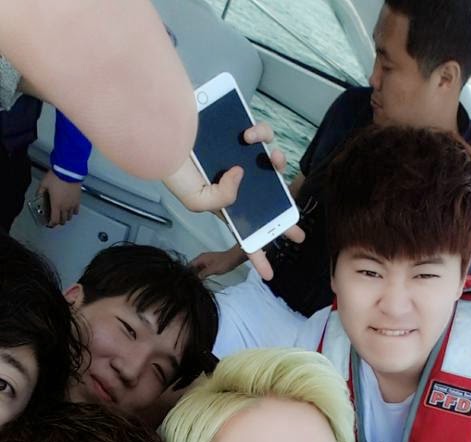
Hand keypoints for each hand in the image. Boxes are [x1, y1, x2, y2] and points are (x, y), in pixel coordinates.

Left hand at [37, 170, 81, 226]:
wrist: (68, 171)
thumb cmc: (57, 177)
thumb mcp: (44, 184)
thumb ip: (40, 192)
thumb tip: (38, 195)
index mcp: (56, 204)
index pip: (55, 220)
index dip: (51, 224)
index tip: (49, 223)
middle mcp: (65, 207)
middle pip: (63, 220)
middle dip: (58, 221)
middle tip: (55, 218)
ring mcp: (72, 204)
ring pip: (70, 217)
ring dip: (65, 217)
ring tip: (62, 214)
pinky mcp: (77, 200)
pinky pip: (76, 210)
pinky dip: (73, 212)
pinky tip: (70, 209)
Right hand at [164, 121, 303, 280]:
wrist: (167, 134)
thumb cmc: (176, 170)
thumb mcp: (196, 199)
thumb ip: (222, 199)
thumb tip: (242, 174)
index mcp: (227, 204)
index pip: (246, 234)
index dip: (257, 255)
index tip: (269, 275)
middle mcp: (238, 183)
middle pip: (269, 202)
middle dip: (284, 218)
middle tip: (299, 234)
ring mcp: (243, 158)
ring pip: (272, 166)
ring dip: (278, 164)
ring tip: (272, 160)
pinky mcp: (244, 134)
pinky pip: (262, 135)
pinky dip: (260, 134)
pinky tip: (247, 135)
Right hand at [191, 243, 244, 279]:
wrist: (234, 258)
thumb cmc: (224, 262)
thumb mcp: (212, 270)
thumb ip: (203, 274)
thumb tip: (195, 278)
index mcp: (201, 258)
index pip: (190, 265)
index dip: (187, 272)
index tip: (186, 280)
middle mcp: (202, 259)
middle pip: (193, 267)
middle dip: (191, 274)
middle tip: (190, 283)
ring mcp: (206, 261)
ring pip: (198, 269)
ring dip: (197, 275)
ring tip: (195, 283)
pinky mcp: (210, 264)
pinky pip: (203, 269)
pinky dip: (202, 274)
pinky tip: (202, 280)